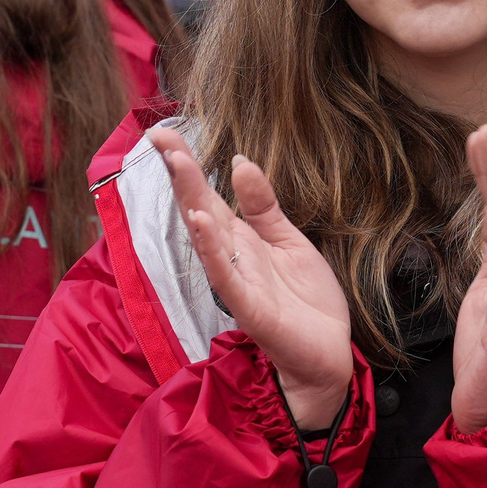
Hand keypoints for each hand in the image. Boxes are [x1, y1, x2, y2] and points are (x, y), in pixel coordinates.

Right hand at [150, 126, 353, 429]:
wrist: (328, 354)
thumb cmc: (306, 302)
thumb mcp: (288, 240)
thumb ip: (262, 205)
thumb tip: (239, 160)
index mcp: (241, 239)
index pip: (206, 195)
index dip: (185, 164)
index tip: (161, 133)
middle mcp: (232, 257)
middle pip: (199, 208)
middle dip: (180, 173)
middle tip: (158, 137)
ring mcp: (237, 283)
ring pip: (207, 238)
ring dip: (192, 201)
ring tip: (178, 165)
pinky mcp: (250, 309)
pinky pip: (226, 276)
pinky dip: (212, 250)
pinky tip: (201, 223)